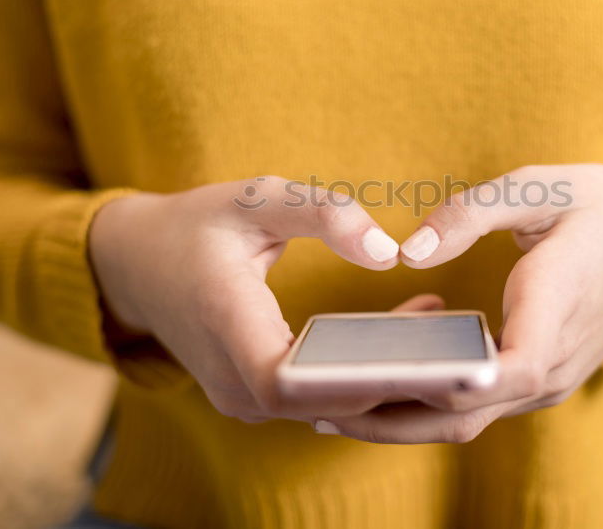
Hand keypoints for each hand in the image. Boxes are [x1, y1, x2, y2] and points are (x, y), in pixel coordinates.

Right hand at [89, 176, 431, 422]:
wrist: (138, 264)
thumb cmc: (197, 224)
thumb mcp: (255, 198)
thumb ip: (323, 213)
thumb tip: (389, 252)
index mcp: (226, 326)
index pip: (290, 380)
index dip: (355, 378)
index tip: (421, 361)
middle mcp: (232, 382)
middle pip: (324, 402)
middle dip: (395, 381)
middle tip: (464, 353)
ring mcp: (243, 398)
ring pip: (328, 405)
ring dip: (386, 378)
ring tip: (449, 340)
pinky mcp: (257, 397)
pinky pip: (319, 397)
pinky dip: (365, 374)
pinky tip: (412, 335)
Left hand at [316, 164, 602, 442]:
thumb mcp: (544, 186)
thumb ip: (473, 213)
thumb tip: (408, 251)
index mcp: (559, 304)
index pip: (510, 368)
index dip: (448, 383)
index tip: (376, 384)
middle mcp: (554, 360)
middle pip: (467, 413)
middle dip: (389, 417)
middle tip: (315, 402)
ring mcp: (549, 378)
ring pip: (468, 419)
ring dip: (401, 418)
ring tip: (330, 399)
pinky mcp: (540, 379)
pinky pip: (479, 405)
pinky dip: (429, 403)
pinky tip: (382, 382)